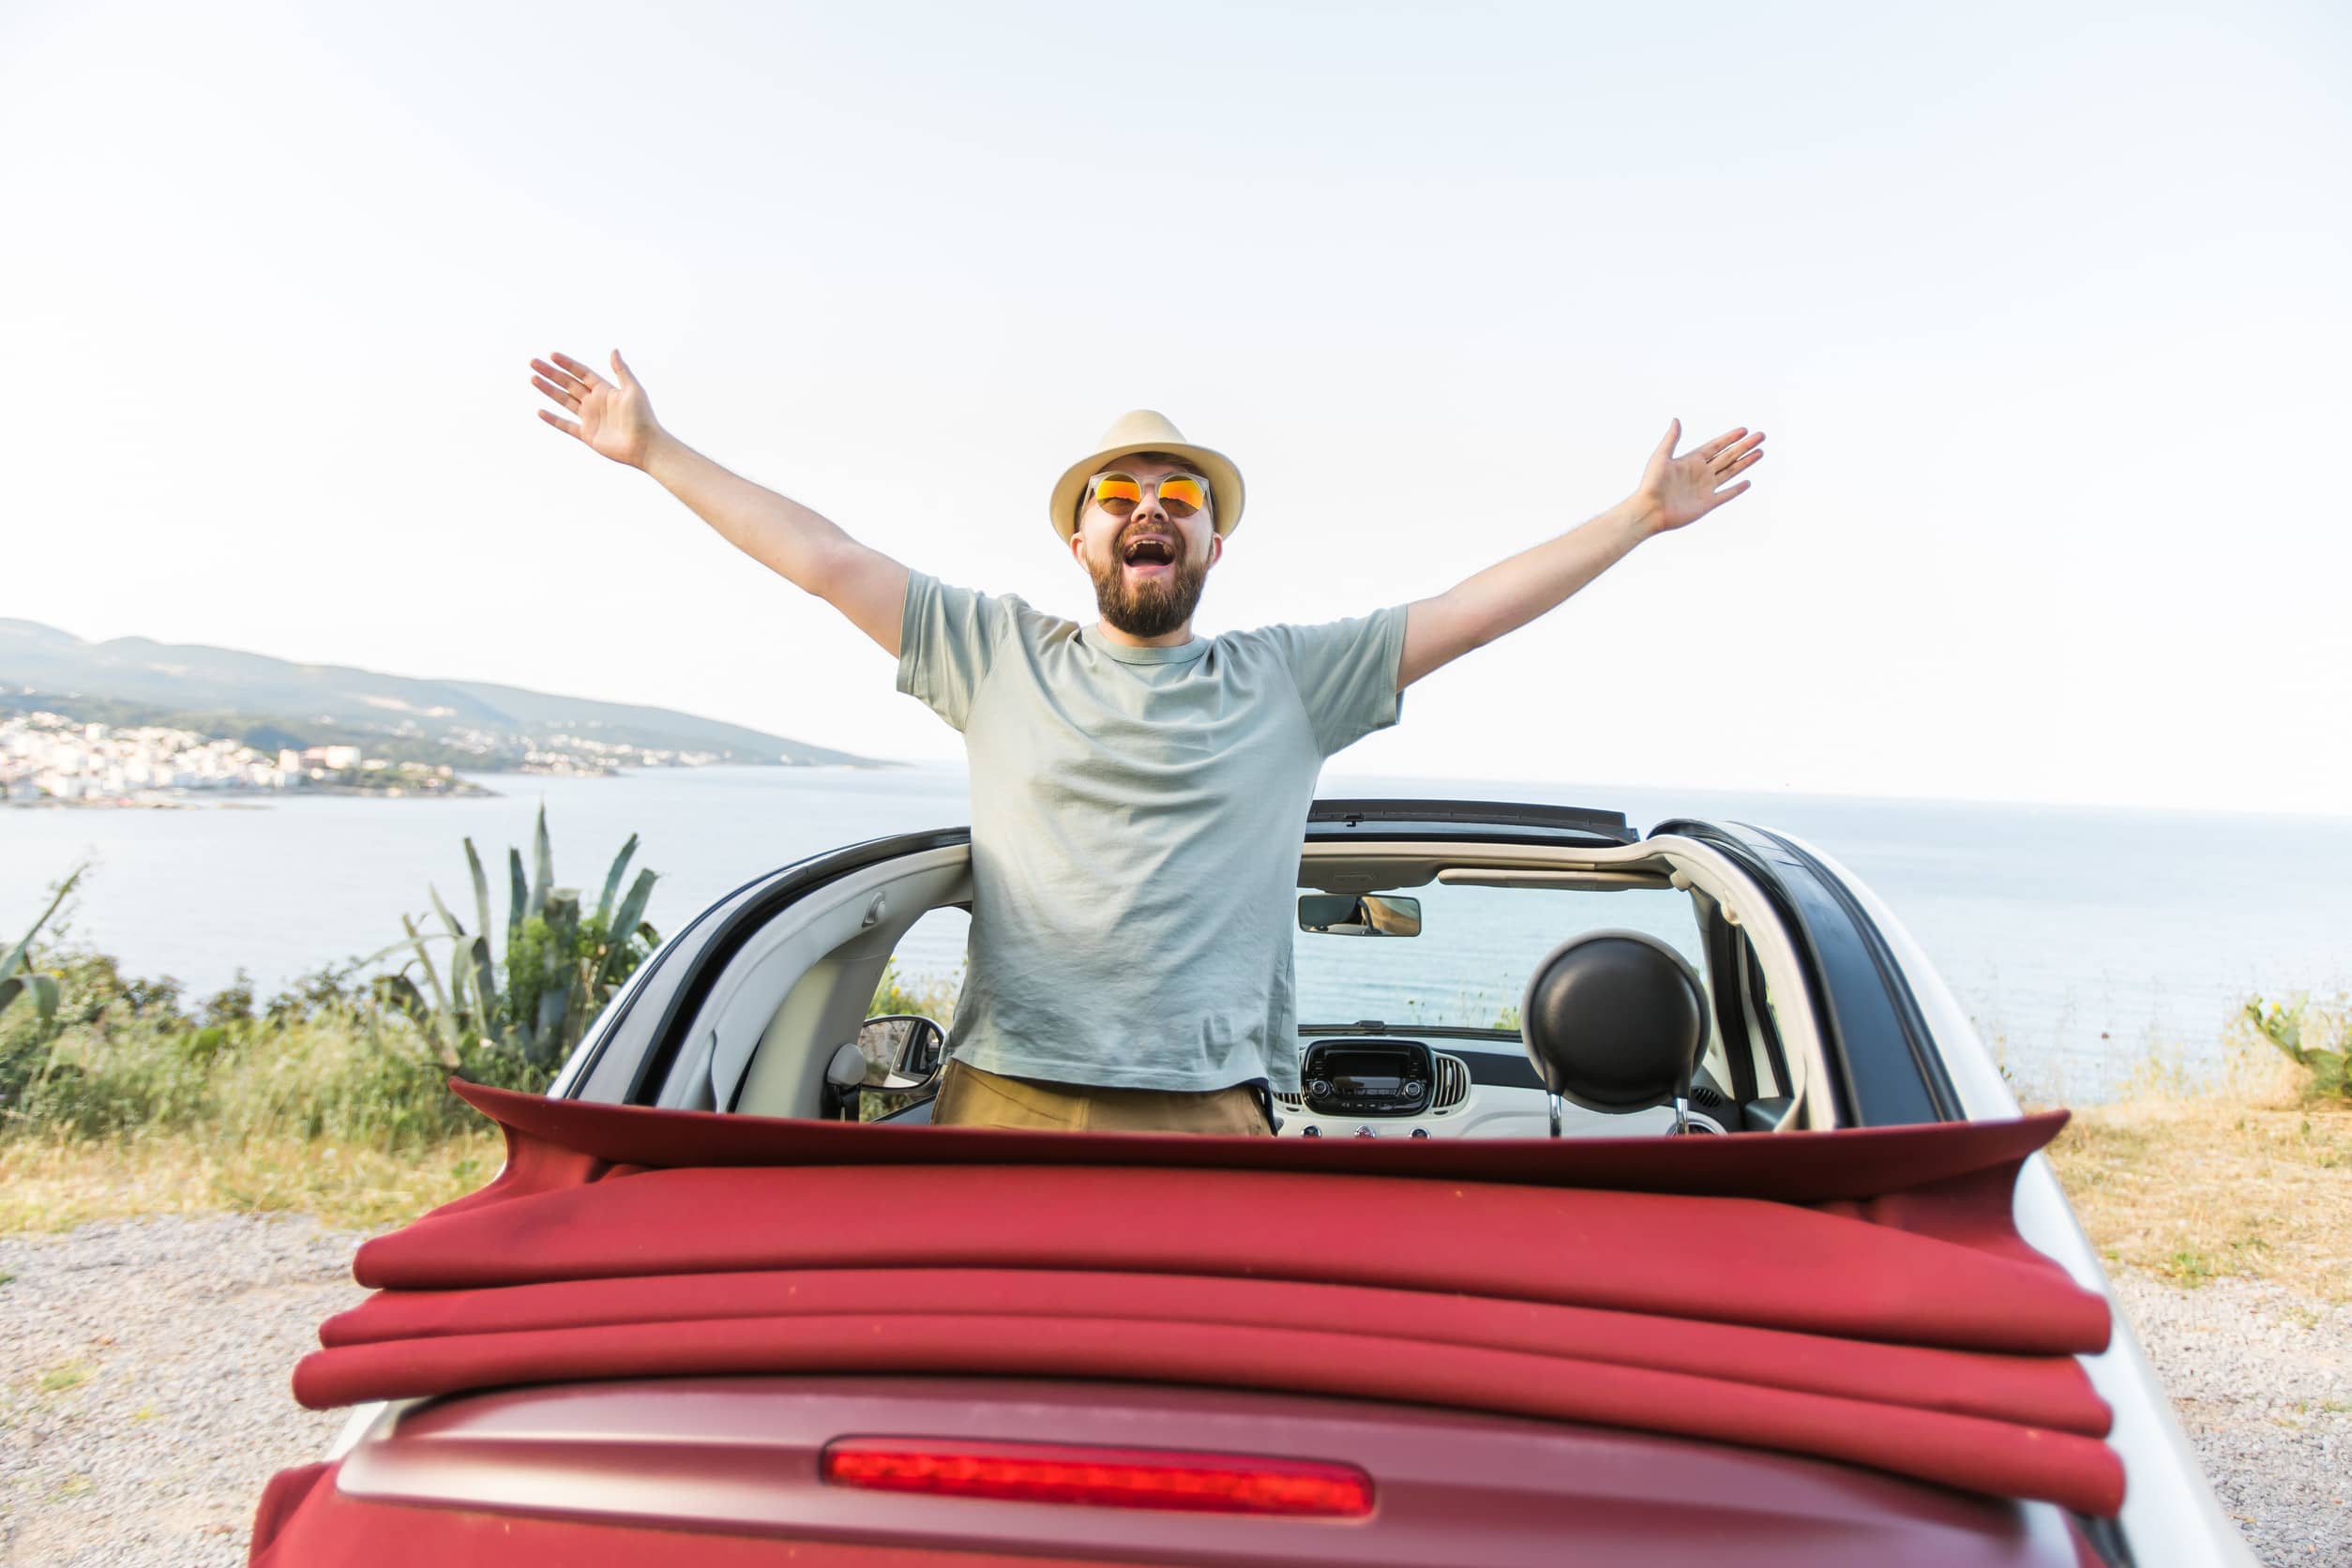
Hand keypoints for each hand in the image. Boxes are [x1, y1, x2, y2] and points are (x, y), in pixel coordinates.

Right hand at [529, 349, 661, 468]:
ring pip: (564, 401)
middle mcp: (595, 402)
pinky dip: (553, 419)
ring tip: (533, 379)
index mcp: (605, 390)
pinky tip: (540, 411)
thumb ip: (621, 370)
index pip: (582, 372)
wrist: (645, 446)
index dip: (567, 364)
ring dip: (548, 390)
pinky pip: (566, 425)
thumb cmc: (643, 417)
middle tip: (533, 362)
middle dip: (551, 373)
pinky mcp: (587, 435)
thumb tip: (613, 350)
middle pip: (568, 384)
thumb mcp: (633, 390)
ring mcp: (590, 418)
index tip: (552, 355)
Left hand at [1633, 418, 1765, 532]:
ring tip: (1760, 452)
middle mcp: (1701, 472)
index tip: (1744, 430)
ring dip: (1745, 462)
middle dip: (1744, 446)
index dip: (1730, 438)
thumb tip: (1676, 420)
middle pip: (1728, 456)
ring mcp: (1705, 488)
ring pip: (1731, 472)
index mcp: (1691, 460)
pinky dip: (1737, 489)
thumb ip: (1671, 439)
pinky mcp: (1707, 504)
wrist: (1649, 510)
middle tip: (1761, 436)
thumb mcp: (1661, 457)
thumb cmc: (1651, 483)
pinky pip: (1726, 495)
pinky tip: (1747, 482)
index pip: (1716, 446)